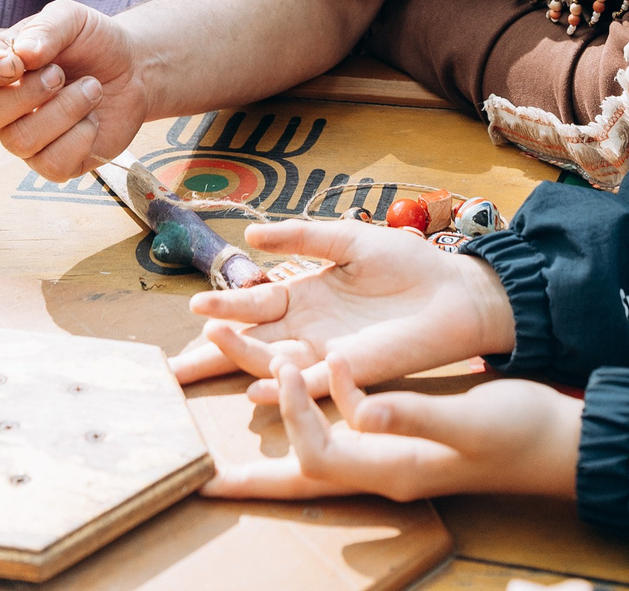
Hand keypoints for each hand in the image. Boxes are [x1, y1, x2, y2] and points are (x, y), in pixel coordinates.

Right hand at [0, 1, 147, 180]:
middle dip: (25, 95)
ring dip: (65, 110)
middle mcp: (1, 105)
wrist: (133, 69)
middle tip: (60, 74)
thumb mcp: (72, 19)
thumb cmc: (93, 42)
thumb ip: (46, 29)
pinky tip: (92, 119)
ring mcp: (25, 136)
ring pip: (19, 141)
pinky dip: (80, 139)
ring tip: (92, 88)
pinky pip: (51, 165)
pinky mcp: (53, 162)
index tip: (16, 63)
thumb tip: (24, 53)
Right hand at [169, 220, 516, 399]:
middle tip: (173, 364)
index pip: (253, 304)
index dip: (223, 308)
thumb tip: (249, 237)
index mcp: (305, 295)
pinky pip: (310, 386)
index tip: (192, 310)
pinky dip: (283, 391)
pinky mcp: (351, 372)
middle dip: (212, 352)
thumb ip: (302, 238)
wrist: (455, 291)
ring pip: (272, 362)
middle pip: (250, 342)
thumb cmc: (407, 264)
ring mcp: (326, 353)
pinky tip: (256, 392)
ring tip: (211, 344)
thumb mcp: (347, 240)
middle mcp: (309, 329)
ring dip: (241, 358)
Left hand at [200, 348, 579, 501]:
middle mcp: (382, 470)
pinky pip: (342, 432)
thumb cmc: (522, 435)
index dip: (292, 415)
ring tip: (235, 425)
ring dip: (277, 434)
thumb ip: (413, 414)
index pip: (318, 454)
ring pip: (317, 455)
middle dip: (252, 481)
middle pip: (302, 479)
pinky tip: (299, 390)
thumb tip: (360, 405)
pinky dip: (312, 415)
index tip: (286, 365)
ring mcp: (390, 457)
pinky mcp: (400, 439)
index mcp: (393, 469)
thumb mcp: (469, 421)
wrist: (560, 444)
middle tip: (203, 480)